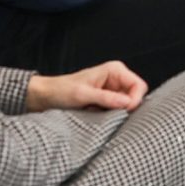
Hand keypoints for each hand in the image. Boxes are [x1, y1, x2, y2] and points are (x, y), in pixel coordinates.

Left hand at [26, 61, 147, 112]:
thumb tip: (128, 103)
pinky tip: (97, 114)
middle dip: (125, 107)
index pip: (138, 85)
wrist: (45, 96)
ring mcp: (113, 89)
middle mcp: (117, 78)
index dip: (135, 100)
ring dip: (116, 112)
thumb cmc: (61, 91)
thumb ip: (106, 98)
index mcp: (115, 70)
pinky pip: (117, 110)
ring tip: (98, 112)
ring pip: (127, 105)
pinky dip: (110, 115)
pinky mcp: (107, 100)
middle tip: (109, 114)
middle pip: (135, 96)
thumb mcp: (83, 95)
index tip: (124, 112)